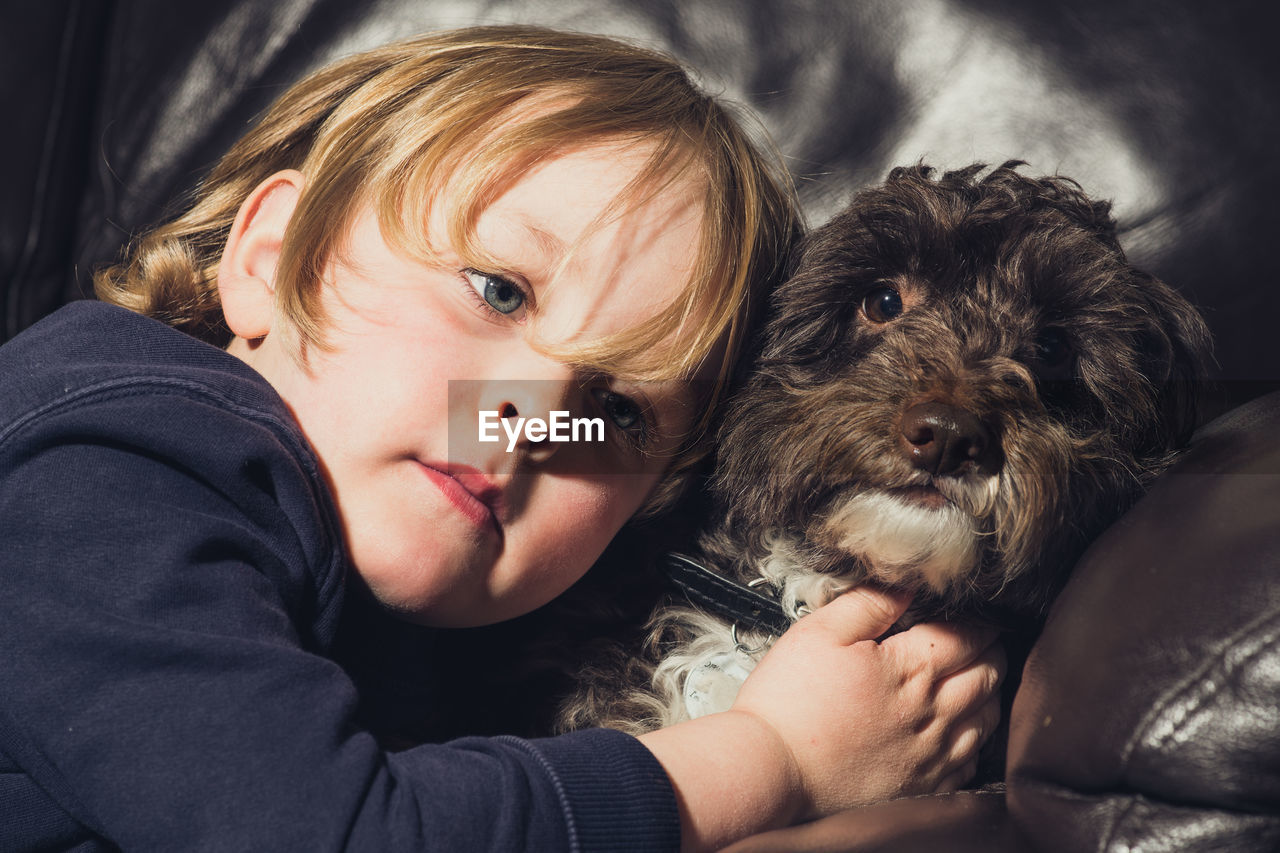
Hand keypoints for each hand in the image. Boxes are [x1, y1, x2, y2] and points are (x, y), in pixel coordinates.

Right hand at [638, 587, 1004, 850]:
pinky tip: (964, 731)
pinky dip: (977, 739)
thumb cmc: (790, 701)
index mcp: (912, 670)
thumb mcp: (819, 632)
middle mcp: (933, 713)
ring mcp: (931, 755)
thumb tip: (904, 585)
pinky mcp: (922, 786)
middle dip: (992, 652)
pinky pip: (970, 762)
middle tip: (987, 641)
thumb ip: (867, 603)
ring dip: (990, 693)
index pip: (968, 637)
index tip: (976, 614)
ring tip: (982, 679)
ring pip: (986, 719)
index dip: (978, 621)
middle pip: (987, 676)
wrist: (773, 769)